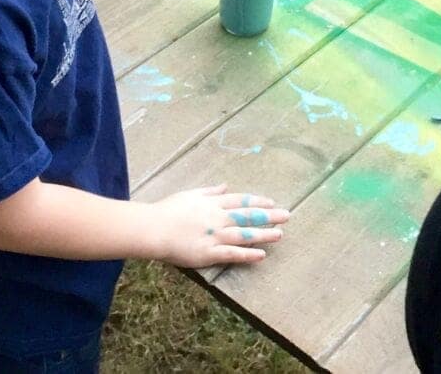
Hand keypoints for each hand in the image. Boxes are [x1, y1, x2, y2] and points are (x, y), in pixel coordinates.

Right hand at [147, 185, 289, 267]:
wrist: (153, 228)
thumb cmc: (168, 210)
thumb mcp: (190, 194)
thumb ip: (209, 191)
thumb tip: (225, 186)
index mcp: (213, 203)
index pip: (240, 200)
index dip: (257, 202)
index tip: (272, 202)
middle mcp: (218, 217)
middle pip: (248, 215)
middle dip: (269, 215)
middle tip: (287, 215)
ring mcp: (215, 236)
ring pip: (244, 233)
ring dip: (263, 234)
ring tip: (280, 234)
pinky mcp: (209, 253)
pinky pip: (232, 254)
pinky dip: (248, 254)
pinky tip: (262, 254)